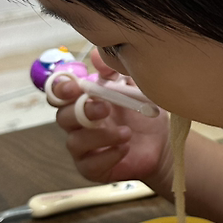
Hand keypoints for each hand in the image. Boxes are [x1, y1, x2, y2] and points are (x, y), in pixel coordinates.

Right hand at [50, 48, 172, 189]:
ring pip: (75, 142)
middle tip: (105, 108)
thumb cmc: (143, 113)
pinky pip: (89, 165)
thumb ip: (114, 72)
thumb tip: (97, 53)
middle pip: (62, 117)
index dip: (61, 89)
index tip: (75, 87)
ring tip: (126, 132)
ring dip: (101, 135)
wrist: (163, 142)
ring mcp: (84, 148)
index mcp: (84, 101)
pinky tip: (125, 148)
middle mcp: (78, 125)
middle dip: (82, 111)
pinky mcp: (93, 169)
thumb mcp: (133, 87)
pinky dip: (108, 155)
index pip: (59, 94)